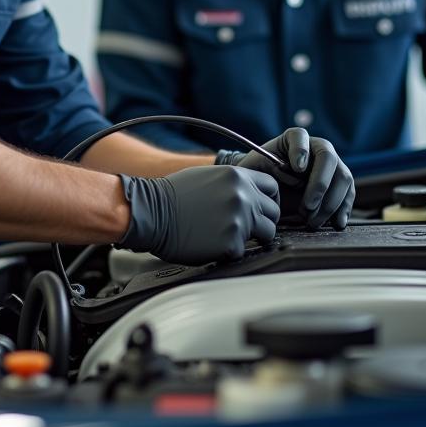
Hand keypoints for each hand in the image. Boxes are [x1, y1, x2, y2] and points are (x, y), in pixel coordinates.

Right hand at [118, 165, 280, 264]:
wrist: (151, 213)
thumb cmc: (172, 195)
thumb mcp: (208, 175)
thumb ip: (233, 182)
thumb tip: (250, 191)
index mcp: (238, 176)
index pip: (272, 187)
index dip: (269, 199)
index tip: (262, 207)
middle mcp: (243, 196)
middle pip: (274, 211)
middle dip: (264, 220)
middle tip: (249, 226)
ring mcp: (239, 220)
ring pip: (267, 233)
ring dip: (253, 237)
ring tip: (232, 236)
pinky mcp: (231, 243)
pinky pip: (243, 250)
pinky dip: (231, 251)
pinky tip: (215, 244)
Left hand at [217, 128, 354, 229]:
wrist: (271, 190)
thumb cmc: (260, 179)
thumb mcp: (252, 172)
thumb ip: (254, 171)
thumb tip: (263, 180)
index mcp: (292, 139)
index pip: (299, 136)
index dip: (301, 150)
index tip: (297, 169)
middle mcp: (316, 147)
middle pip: (328, 158)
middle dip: (319, 185)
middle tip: (306, 208)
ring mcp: (331, 164)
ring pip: (342, 177)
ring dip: (330, 202)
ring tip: (312, 222)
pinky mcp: (340, 182)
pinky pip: (349, 193)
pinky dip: (344, 209)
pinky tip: (336, 224)